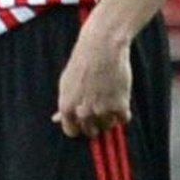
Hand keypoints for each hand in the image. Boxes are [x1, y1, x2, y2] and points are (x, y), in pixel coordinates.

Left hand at [53, 21, 131, 137]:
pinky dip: (123, 112)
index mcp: (66, 107)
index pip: (71, 131)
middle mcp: (83, 112)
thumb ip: (64, 104)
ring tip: (109, 98)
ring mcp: (102, 110)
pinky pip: (123, 119)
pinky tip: (120, 98)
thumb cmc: (82, 63)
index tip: (83, 120)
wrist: (101, 47)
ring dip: (110, 117)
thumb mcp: (66, 83)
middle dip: (94, 123)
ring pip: (108, 126)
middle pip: (91, 131)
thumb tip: (56, 119)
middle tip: (99, 107)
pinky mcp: (120, 106)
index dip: (78, 126)